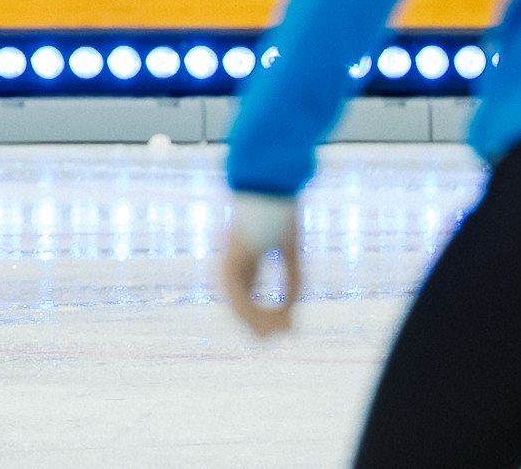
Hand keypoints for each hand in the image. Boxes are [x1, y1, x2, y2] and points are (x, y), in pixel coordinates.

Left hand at [221, 192, 301, 336]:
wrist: (269, 184)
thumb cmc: (281, 213)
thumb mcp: (291, 253)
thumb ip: (291, 283)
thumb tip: (289, 314)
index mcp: (245, 258)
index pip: (248, 295)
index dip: (264, 314)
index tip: (284, 327)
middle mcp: (232, 262)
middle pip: (239, 302)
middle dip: (257, 323)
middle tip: (277, 337)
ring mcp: (228, 259)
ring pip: (235, 302)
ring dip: (254, 322)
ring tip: (271, 336)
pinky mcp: (232, 257)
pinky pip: (237, 293)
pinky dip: (252, 311)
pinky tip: (266, 322)